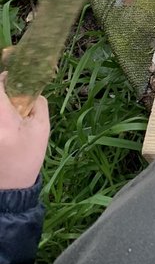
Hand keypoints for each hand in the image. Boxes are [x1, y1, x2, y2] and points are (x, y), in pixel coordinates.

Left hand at [0, 71, 49, 189]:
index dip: (2, 78)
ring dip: (3, 106)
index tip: (10, 76)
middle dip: (2, 92)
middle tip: (10, 94)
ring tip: (11, 115)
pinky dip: (2, 117)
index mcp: (3, 121)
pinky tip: (6, 126)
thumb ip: (37, 103)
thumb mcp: (41, 129)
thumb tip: (29, 88)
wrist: (10, 187)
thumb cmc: (28, 157)